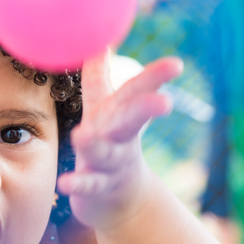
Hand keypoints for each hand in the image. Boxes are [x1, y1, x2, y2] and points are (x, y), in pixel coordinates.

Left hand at [57, 52, 180, 230]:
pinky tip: (65, 183)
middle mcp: (121, 137)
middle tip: (165, 102)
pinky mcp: (99, 188)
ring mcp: (112, 164)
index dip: (156, 77)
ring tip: (81, 136)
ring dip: (96, 146)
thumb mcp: (106, 110)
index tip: (177, 65)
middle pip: (133, 119)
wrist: (122, 201)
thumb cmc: (112, 144)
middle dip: (147, 110)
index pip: (138, 91)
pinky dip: (79, 184)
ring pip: (106, 154)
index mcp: (121, 113)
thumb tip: (100, 42)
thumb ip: (100, 77)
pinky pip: (89, 186)